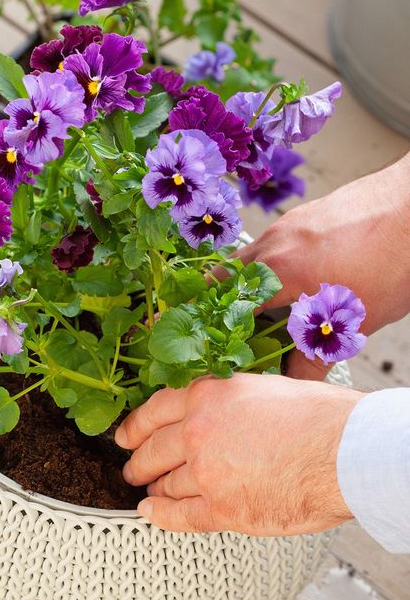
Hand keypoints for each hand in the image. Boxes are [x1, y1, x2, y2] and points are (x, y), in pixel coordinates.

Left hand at [115, 373, 361, 535]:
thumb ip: (225, 402)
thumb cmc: (318, 417)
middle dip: (138, 463)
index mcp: (207, 397)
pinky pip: (179, 516)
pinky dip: (160, 516)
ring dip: (155, 490)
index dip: (134, 427)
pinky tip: (150, 513)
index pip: (154, 410)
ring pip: (166, 485)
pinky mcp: (222, 509)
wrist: (347, 451)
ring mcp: (206, 472)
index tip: (124, 438)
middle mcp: (198, 432)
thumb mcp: (259, 389)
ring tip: (150, 493)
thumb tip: (211, 414)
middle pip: (153, 451)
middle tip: (132, 470)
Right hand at [228, 151, 409, 379]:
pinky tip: (297, 283)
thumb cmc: (395, 258)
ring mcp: (286, 226)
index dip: (211, 326)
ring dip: (249, 286)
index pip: (223, 306)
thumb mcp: (355, 321)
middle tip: (233, 330)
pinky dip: (271, 268)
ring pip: (248, 260)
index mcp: (277, 273)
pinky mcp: (303, 216)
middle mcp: (272, 245)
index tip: (208, 343)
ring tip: (267, 311)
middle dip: (224, 305)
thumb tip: (291, 383)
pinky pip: (271, 246)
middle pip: (225, 278)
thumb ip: (315, 355)